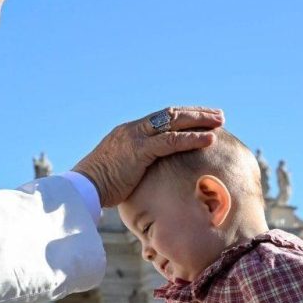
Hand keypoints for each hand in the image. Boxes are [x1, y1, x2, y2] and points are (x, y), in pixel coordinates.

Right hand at [72, 107, 223, 206]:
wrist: (82, 188)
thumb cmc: (99, 186)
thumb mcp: (120, 171)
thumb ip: (136, 167)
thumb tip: (149, 177)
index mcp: (129, 133)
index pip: (160, 118)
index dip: (183, 116)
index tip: (201, 118)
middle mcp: (133, 130)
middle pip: (170, 114)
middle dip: (196, 113)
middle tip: (218, 115)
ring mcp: (135, 138)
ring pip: (173, 122)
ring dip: (199, 121)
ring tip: (220, 121)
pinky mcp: (139, 151)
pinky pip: (170, 141)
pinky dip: (191, 138)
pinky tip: (209, 139)